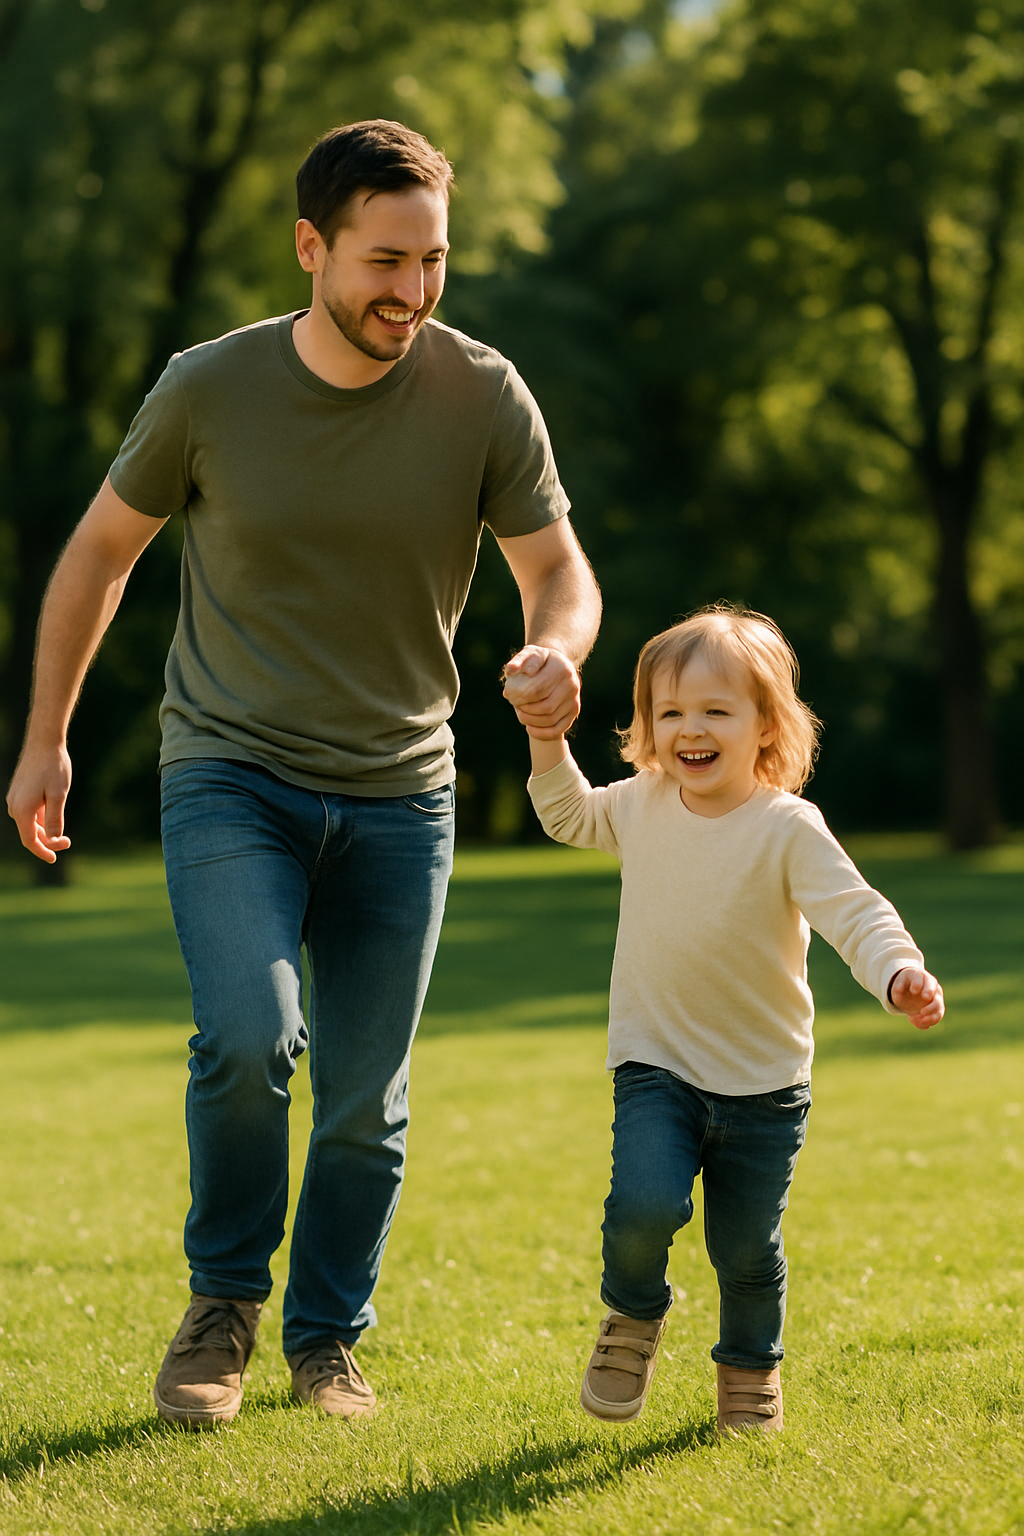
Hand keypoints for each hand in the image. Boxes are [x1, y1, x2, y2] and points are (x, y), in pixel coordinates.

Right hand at [6, 744, 72, 862]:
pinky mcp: (19, 791)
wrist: (44, 742)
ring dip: (44, 830)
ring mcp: (15, 798)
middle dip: (48, 841)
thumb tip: (52, 838)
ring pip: (29, 823)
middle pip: (29, 833)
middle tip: (68, 841)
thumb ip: (55, 818)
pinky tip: (53, 816)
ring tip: (63, 832)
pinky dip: (40, 818)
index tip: (54, 859)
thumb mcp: (59, 795)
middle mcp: (15, 805)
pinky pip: (29, 812)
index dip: (42, 851)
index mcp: (23, 809)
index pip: (30, 840)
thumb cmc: (54, 767)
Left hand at [503, 646, 580, 738]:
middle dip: (526, 710)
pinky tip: (529, 728)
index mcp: (561, 668)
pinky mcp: (574, 711)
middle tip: (514, 705)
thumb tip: (511, 669)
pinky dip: (541, 733)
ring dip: (531, 721)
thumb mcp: (528, 654)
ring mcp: (574, 699)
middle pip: (546, 707)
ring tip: (520, 714)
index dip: (520, 696)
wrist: (555, 666)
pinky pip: (558, 729)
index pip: (537, 690)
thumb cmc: (537, 662)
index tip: (509, 695)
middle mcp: (572, 684)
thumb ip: (519, 660)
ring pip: (550, 719)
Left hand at [889, 967, 943, 1029]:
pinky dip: (928, 1022)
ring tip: (913, 1020)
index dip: (919, 985)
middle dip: (931, 1005)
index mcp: (922, 977)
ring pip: (939, 1008)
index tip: (913, 991)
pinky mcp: (938, 1008)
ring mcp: (937, 997)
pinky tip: (916, 1024)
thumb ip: (897, 988)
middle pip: (936, 995)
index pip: (924, 979)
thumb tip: (896, 998)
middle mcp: (933, 986)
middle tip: (922, 1011)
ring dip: (929, 1017)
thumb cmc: (905, 984)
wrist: (910, 989)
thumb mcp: (899, 983)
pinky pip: (937, 1016)